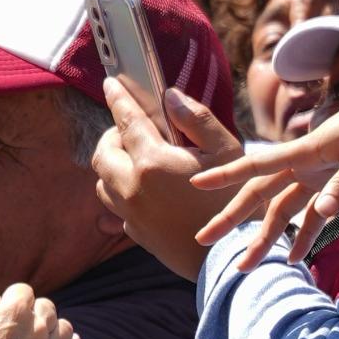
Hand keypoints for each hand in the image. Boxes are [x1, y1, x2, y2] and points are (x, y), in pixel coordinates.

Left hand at [91, 79, 247, 279]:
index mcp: (153, 162)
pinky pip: (117, 207)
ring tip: (136, 159)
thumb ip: (196, 119)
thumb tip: (170, 97)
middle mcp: (132, 188)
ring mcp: (131, 213)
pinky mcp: (136, 233)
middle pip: (103, 153)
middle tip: (131, 130)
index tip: (110, 83)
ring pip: (103, 182)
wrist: (231, 255)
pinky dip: (124, 191)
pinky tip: (145, 189)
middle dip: (112, 136)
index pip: (126, 120)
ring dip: (113, 165)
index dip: (117, 98)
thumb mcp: (226, 151)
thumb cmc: (235, 200)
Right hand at [190, 55, 338, 265]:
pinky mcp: (334, 180)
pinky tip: (294, 257)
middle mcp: (305, 162)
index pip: (258, 166)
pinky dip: (304, 234)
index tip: (196, 184)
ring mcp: (318, 172)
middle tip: (204, 238)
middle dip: (232, 217)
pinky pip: (312, 212)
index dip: (226, 176)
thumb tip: (323, 213)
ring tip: (246, 264)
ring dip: (265, 235)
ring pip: (282, 207)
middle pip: (260, 193)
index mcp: (308, 150)